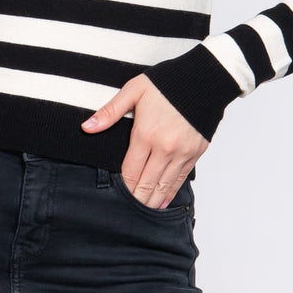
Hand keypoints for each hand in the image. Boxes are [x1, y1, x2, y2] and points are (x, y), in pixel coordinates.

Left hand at [81, 74, 209, 208]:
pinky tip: (161, 202)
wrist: (204, 79)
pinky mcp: (195, 153)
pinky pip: (180, 180)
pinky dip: (170, 193)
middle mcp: (165, 148)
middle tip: (124, 212)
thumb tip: (87, 127)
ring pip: (164, 187)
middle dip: (135, 200)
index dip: (121, 187)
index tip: (114, 197)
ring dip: (151, 201)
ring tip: (140, 212)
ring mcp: (182, 153)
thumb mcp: (134, 90)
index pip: (130, 171)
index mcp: (146, 134)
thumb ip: (110, 112)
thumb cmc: (167, 83)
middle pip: (146, 184)